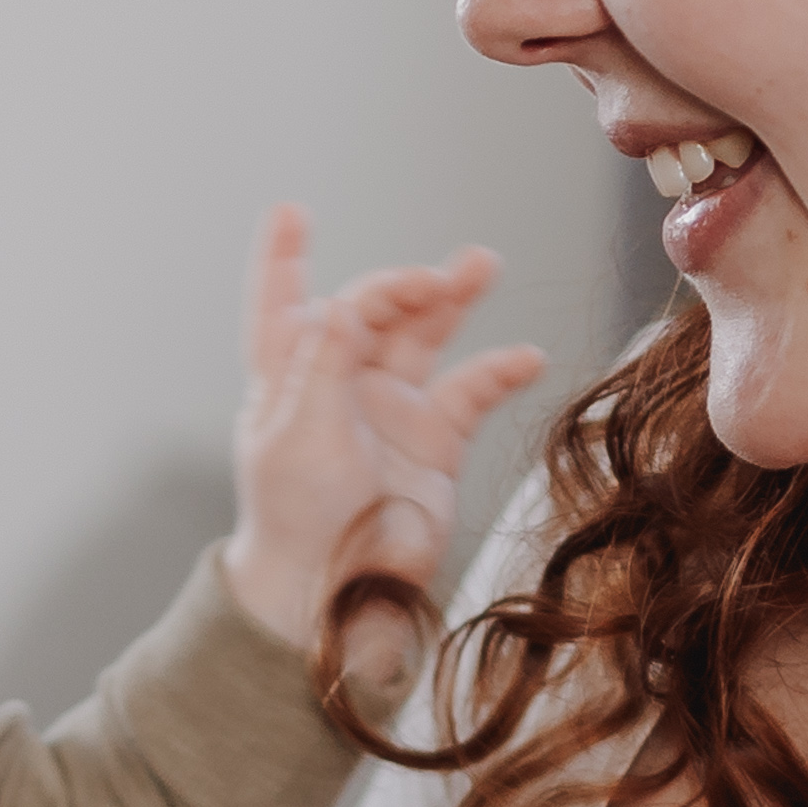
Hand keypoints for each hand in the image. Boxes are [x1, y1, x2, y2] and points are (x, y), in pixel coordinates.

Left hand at [214, 207, 545, 677]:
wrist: (339, 594)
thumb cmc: (298, 521)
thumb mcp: (300, 440)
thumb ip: (323, 369)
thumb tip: (341, 303)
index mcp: (287, 378)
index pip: (281, 303)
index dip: (281, 257)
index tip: (290, 212)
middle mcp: (339, 383)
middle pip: (371, 309)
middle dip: (400, 286)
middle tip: (434, 281)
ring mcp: (390, 407)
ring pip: (423, 333)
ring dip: (451, 297)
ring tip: (481, 265)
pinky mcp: (435, 439)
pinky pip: (472, 389)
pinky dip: (499, 369)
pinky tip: (526, 357)